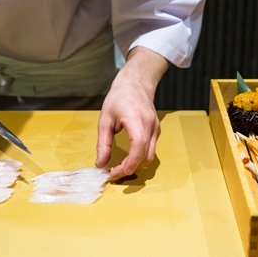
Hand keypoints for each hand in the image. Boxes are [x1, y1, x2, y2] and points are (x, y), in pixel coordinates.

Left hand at [95, 46, 168, 180]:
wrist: (135, 83)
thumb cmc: (119, 98)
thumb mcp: (105, 119)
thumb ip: (102, 143)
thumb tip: (101, 164)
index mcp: (136, 119)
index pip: (138, 146)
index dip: (128, 164)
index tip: (114, 173)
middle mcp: (150, 124)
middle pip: (145, 155)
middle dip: (130, 169)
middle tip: (114, 174)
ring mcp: (156, 128)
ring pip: (150, 156)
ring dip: (136, 165)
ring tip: (120, 168)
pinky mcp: (157, 130)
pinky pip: (151, 150)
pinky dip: (140, 158)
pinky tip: (128, 159)